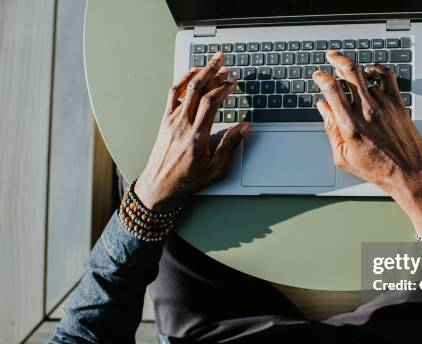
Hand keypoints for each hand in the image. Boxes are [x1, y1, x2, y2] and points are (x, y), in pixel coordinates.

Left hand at [135, 52, 249, 211]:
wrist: (159, 186)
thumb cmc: (187, 181)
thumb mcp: (216, 170)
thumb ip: (230, 146)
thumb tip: (244, 127)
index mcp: (197, 137)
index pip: (212, 103)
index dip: (224, 89)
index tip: (234, 83)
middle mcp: (182, 125)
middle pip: (198, 89)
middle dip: (212, 72)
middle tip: (223, 61)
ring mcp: (172, 121)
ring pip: (186, 89)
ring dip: (199, 73)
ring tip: (211, 63)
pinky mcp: (165, 120)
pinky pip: (173, 95)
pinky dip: (183, 81)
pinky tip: (192, 74)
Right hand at [313, 51, 421, 235]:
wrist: (408, 173)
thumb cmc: (377, 168)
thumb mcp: (343, 156)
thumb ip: (331, 129)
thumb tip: (323, 107)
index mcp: (350, 125)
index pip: (332, 89)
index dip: (321, 77)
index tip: (317, 75)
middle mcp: (367, 111)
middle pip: (350, 72)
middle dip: (337, 59)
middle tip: (331, 57)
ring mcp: (384, 105)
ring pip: (366, 76)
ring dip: (354, 71)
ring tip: (348, 70)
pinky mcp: (398, 104)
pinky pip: (387, 76)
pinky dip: (377, 68)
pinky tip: (370, 71)